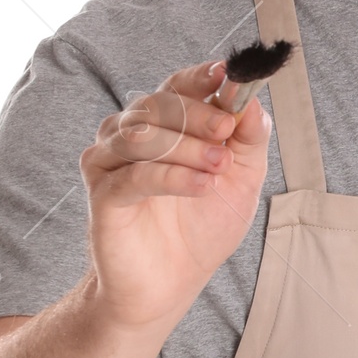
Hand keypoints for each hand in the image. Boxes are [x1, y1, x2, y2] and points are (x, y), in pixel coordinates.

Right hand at [79, 59, 270, 332]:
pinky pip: (136, 175)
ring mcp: (111, 162)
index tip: (227, 73)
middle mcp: (130, 134)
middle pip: (159, 104)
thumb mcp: (240, 181)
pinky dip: (173, 177)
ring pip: (144, 135)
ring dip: (188, 147)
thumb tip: (254, 100)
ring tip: (219, 166)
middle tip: (228, 131)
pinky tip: (202, 186)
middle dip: (199, 114)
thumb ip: (247, 139)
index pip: (177, 86)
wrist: (169, 284)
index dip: (200, 78)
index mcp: (163, 123)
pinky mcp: (103, 194)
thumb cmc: (201, 228)